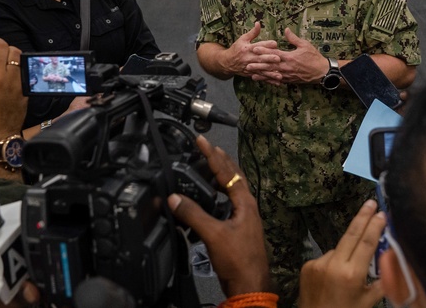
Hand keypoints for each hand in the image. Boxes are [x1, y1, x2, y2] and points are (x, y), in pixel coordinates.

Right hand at [168, 135, 271, 297]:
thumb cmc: (239, 261)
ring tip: (206, 165)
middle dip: (218, 160)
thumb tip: (175, 199)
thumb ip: (193, 214)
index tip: (201, 141)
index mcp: (245, 202)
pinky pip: (227, 203)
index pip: (226, 170)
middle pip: (233, 175)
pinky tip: (209, 198)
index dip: (211, 155)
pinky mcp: (238, 228)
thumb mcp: (213, 234)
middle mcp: (247, 207)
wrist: (249, 285)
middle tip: (205, 147)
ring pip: (231, 189)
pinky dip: (216, 194)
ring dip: (218, 176)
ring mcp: (244, 218)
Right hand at [224, 22, 280, 81]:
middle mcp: (249, 58)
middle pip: (260, 59)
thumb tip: (258, 23)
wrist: (227, 63)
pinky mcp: (251, 74)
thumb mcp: (242, 39)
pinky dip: (269, 80)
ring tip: (280, 75)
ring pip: (262, 70)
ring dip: (271, 73)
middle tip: (278, 59)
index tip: (275, 43)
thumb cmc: (236, 49)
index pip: (258, 46)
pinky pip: (261, 77)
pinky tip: (277, 82)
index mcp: (247, 48)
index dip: (266, 44)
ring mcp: (250, 67)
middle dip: (269, 59)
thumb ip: (252, 32)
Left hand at [247, 28, 327, 85]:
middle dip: (258, 65)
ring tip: (251, 74)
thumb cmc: (314, 57)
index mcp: (290, 57)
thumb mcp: (305, 45)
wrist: (322, 72)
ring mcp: (288, 75)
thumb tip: (286, 30)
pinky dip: (269, 80)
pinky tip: (263, 80)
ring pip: (272, 75)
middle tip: (247, 64)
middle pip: (269, 66)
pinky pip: (277, 80)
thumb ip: (293, 38)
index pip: (273, 53)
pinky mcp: (290, 80)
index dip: (263, 51)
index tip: (254, 48)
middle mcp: (287, 67)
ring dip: (261, 74)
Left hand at [299, 200, 385, 307]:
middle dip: (362, 216)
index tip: (382, 213)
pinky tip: (335, 276)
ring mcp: (319, 263)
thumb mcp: (368, 301)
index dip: (375, 226)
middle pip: (352, 234)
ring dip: (348, 250)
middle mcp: (334, 265)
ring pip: (340, 247)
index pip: (367, 243)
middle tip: (371, 202)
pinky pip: (327, 256)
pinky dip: (334, 261)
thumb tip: (392, 262)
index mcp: (352, 274)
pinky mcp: (307, 265)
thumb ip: (382, 281)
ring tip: (350, 270)